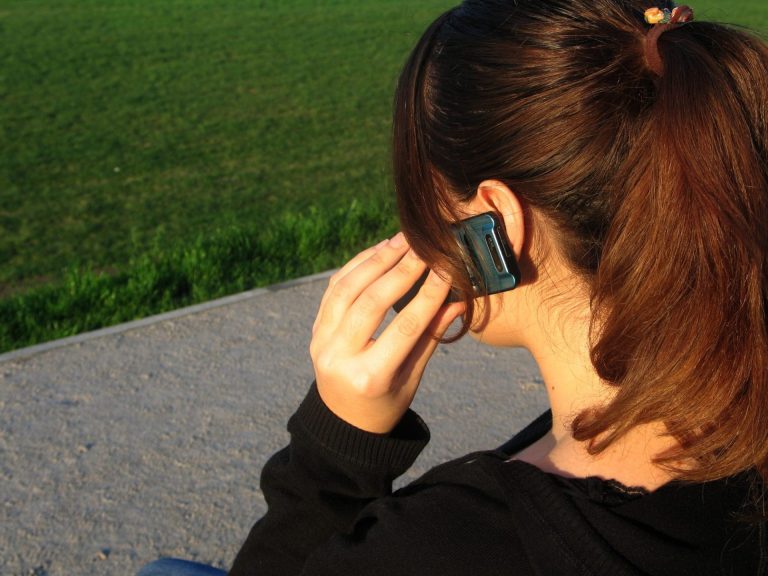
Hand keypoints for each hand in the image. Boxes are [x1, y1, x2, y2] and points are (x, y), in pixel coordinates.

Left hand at [310, 233, 464, 433]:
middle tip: (423, 247)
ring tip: (402, 241)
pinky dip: (356, 266)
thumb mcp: (412, 377)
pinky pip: (334, 289)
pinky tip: (379, 251)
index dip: (428, 295)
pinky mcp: (315, 329)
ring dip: (375, 260)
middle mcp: (340, 357)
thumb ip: (431, 337)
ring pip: (346, 289)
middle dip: (400, 270)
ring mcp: (321, 341)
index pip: (405, 327)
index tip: (446, 269)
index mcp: (370, 377)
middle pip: (371, 303)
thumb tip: (459, 299)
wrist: (342, 420)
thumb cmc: (386, 402)